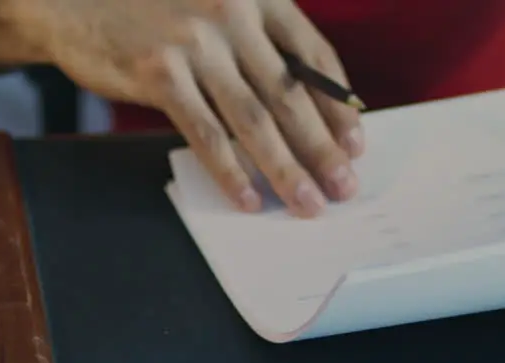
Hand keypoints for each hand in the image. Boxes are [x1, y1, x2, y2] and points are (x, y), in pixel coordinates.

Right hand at [36, 0, 362, 216]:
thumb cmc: (148, 5)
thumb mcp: (212, 4)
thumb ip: (254, 42)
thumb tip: (298, 110)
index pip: (313, 56)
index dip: (338, 105)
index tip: (356, 144)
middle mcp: (232, 11)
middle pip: (290, 94)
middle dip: (322, 148)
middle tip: (344, 186)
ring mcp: (195, 42)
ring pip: (254, 119)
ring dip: (286, 168)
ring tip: (307, 202)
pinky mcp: (158, 71)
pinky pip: (205, 133)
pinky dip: (231, 171)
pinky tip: (249, 198)